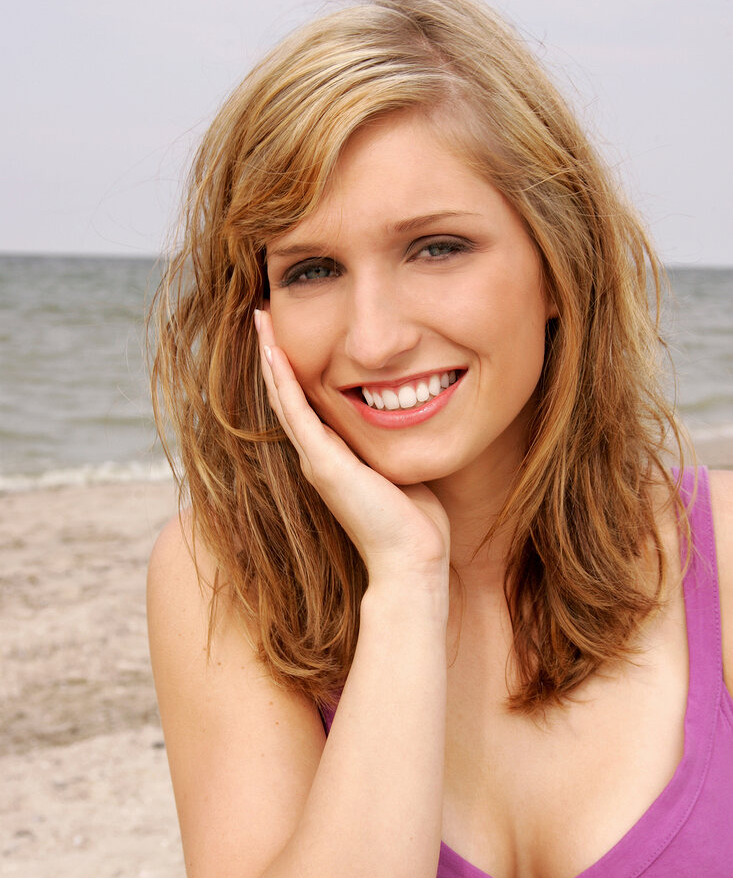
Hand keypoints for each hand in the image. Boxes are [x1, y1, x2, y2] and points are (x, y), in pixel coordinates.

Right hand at [255, 310, 449, 583]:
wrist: (412, 561)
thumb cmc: (416, 524)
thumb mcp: (404, 470)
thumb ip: (397, 444)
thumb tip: (416, 416)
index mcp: (335, 459)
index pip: (308, 404)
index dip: (295, 369)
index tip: (289, 334)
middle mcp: (319, 458)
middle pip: (287, 396)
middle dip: (275, 355)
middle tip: (264, 316)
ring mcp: (318, 460)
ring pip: (284, 399)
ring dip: (271, 357)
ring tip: (260, 320)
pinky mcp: (325, 464)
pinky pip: (297, 413)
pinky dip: (283, 380)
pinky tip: (273, 351)